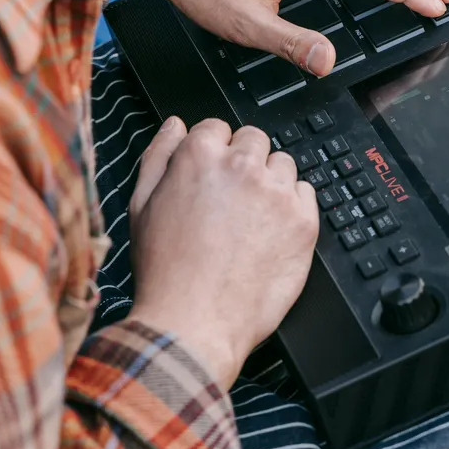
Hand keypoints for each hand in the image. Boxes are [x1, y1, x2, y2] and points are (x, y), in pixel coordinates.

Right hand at [126, 117, 318, 389]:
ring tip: (251, 220)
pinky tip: (272, 232)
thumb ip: (159, 156)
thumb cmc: (165, 271)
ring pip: (283, 165)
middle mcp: (242, 166)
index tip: (212, 175)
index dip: (213, 152)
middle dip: (244, 162)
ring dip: (270, 183)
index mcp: (199, 156)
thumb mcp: (141, 206)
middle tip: (231, 200)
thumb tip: (176, 126)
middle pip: (254, 140)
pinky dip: (293, 207)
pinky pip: (307, 193)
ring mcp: (277, 193)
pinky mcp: (303, 221)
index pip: (217, 127)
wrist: (193, 323)